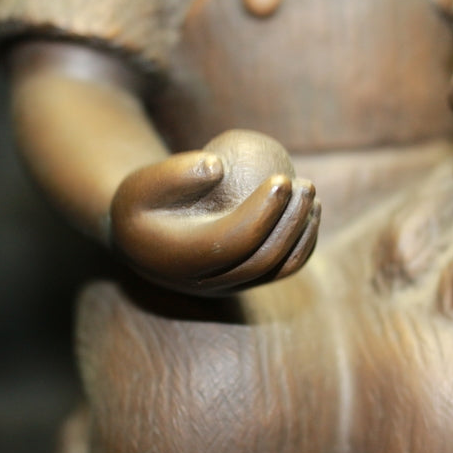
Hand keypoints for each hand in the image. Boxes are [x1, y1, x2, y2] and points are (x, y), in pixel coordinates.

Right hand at [110, 130, 319, 294]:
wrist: (139, 241)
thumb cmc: (140, 204)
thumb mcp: (141, 183)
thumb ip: (174, 173)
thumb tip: (219, 164)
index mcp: (183, 262)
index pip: (233, 241)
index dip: (263, 213)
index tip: (283, 179)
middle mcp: (207, 284)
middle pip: (262, 259)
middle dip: (291, 223)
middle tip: (306, 185)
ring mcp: (227, 288)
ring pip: (277, 270)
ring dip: (302, 236)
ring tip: (314, 197)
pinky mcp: (241, 284)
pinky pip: (280, 269)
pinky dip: (301, 244)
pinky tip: (310, 212)